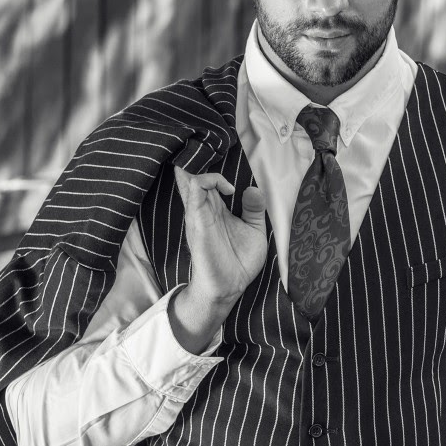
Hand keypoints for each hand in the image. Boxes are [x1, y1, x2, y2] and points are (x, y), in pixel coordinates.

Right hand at [173, 165, 266, 299]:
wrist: (230, 286)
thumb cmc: (240, 260)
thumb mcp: (254, 230)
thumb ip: (254, 209)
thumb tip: (253, 188)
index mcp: (216, 208)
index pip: (205, 180)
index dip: (213, 168)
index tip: (233, 176)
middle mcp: (204, 209)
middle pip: (193, 175)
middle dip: (200, 159)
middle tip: (215, 158)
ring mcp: (199, 215)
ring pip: (190, 181)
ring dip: (204, 170)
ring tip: (227, 183)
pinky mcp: (199, 224)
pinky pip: (193, 196)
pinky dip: (203, 183)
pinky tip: (225, 188)